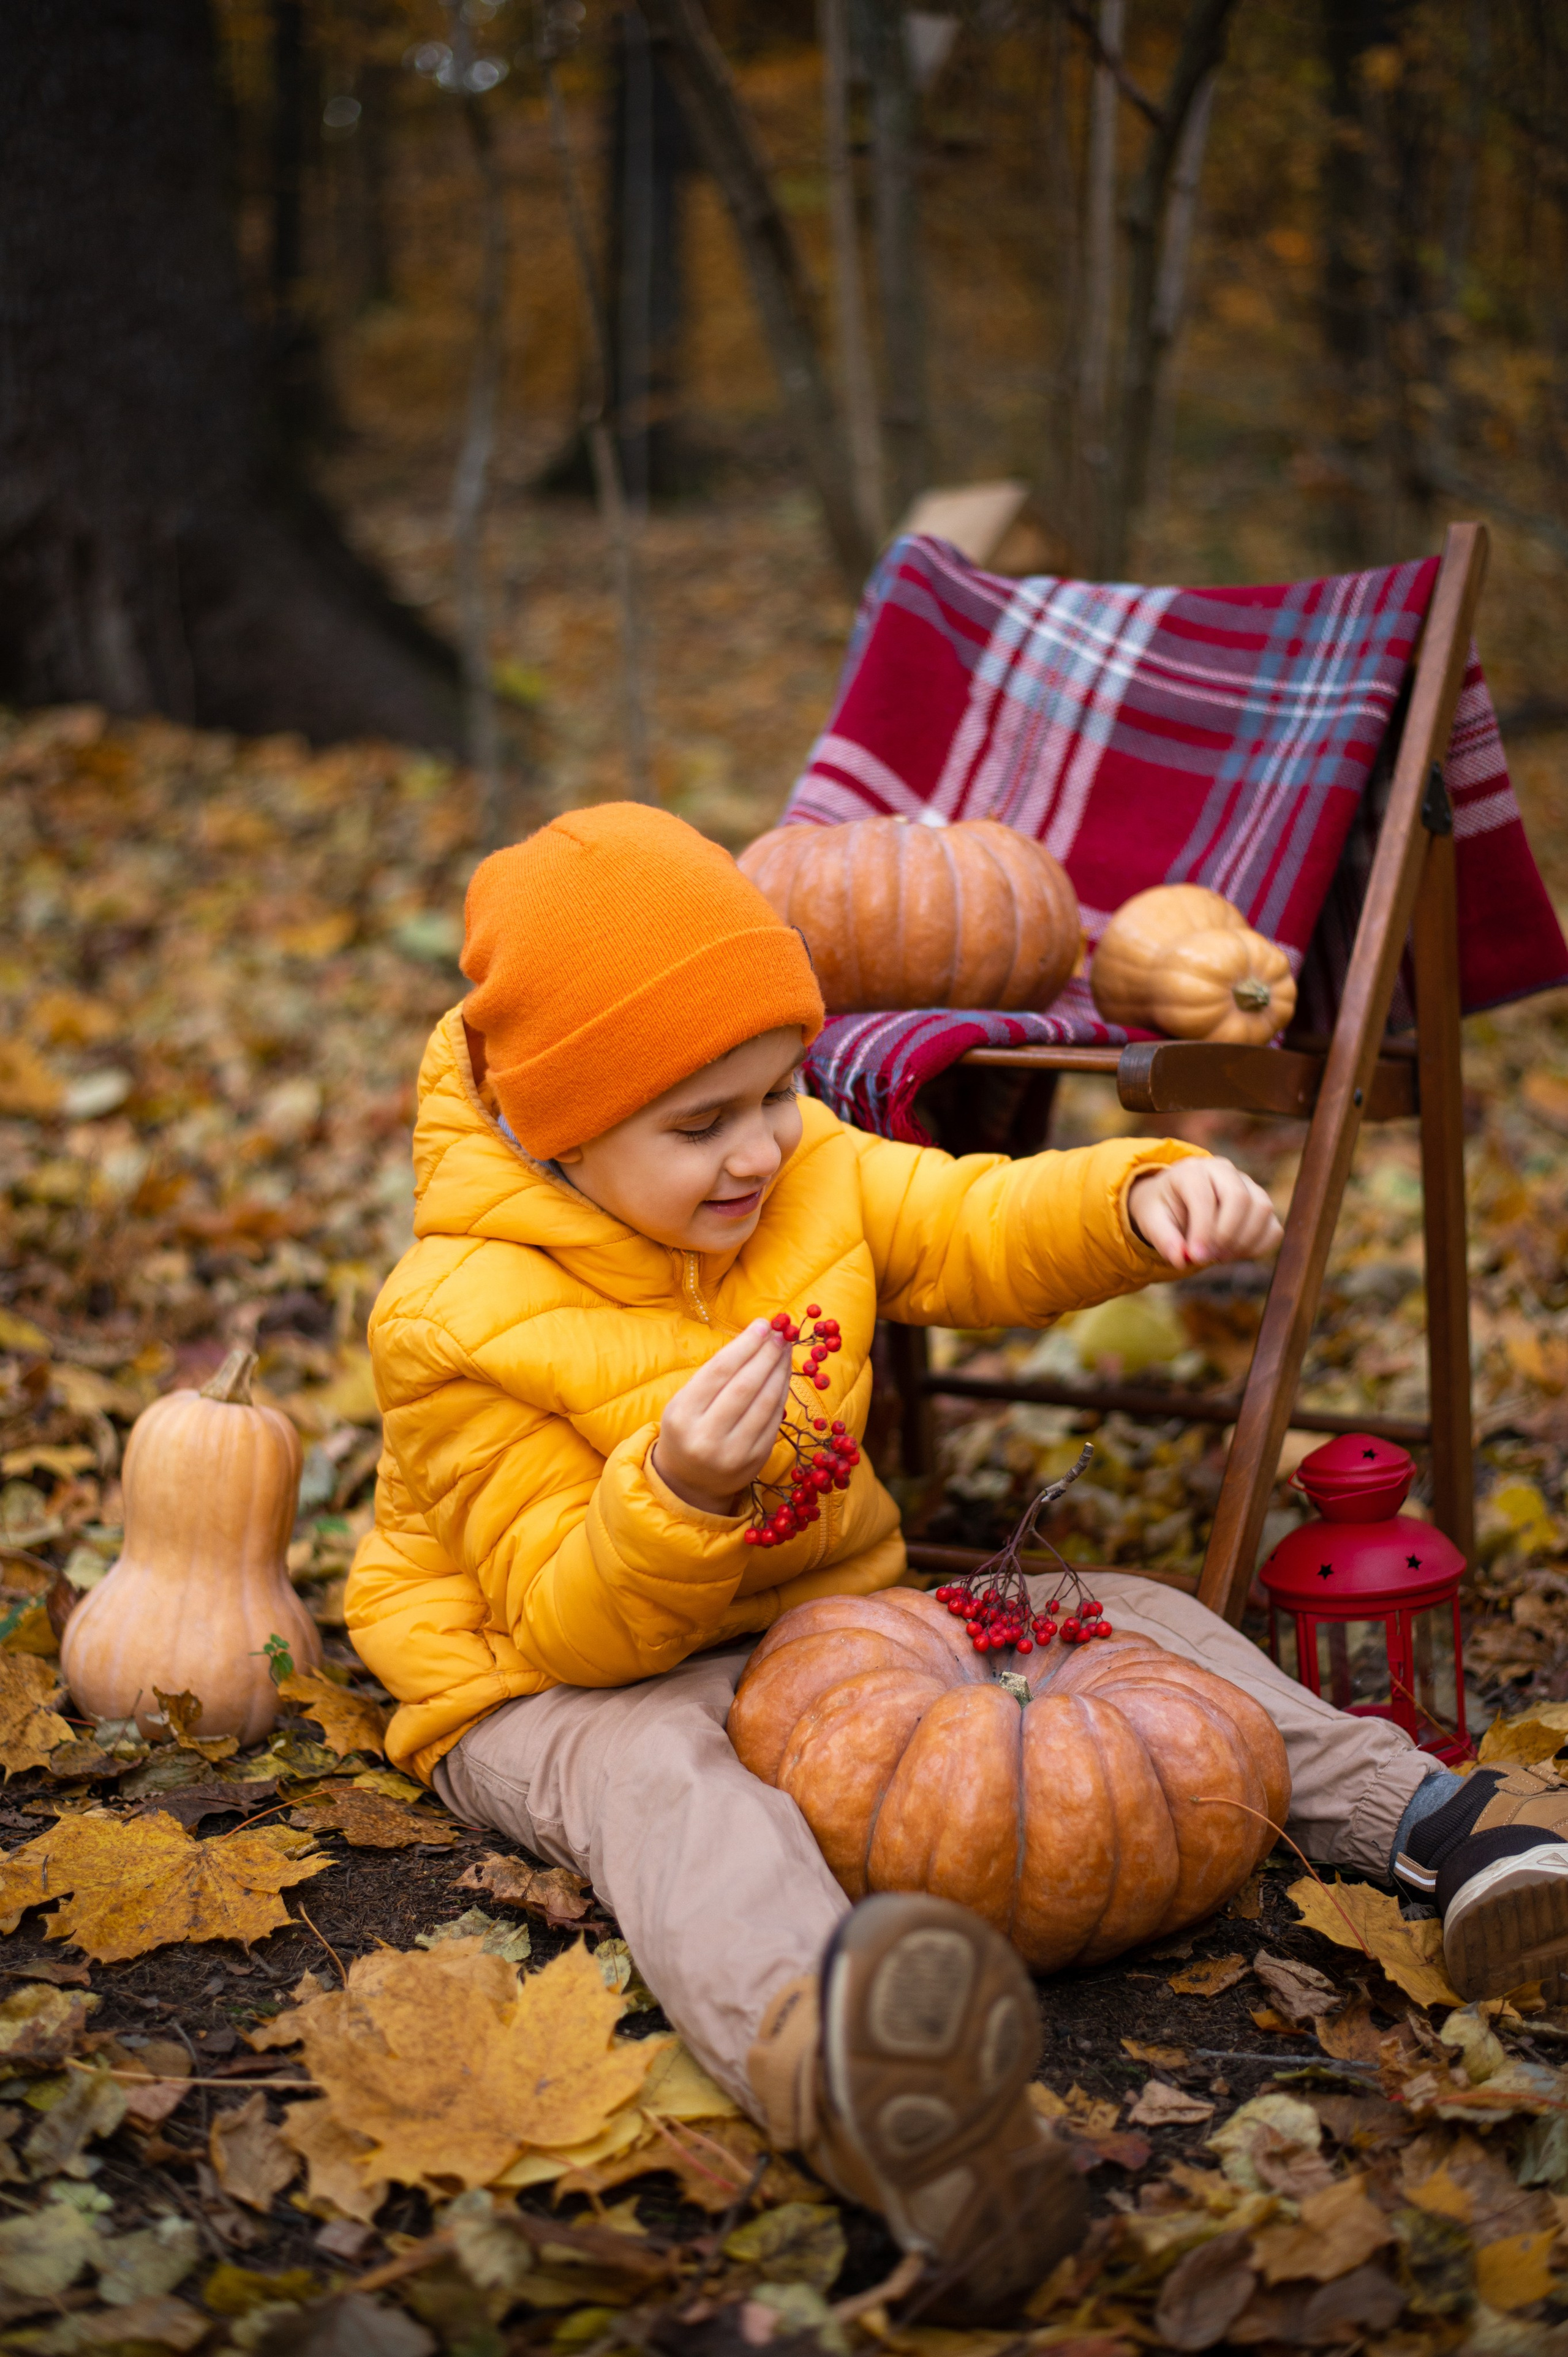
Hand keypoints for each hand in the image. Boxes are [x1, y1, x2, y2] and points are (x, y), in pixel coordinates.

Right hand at [652, 1319, 794, 1515]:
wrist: (688, 1481)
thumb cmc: (687, 1428)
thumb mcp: (685, 1401)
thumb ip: (715, 1374)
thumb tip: (755, 1338)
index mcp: (682, 1415)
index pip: (719, 1371)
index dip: (744, 1345)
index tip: (763, 1324)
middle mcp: (706, 1436)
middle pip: (745, 1386)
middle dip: (766, 1354)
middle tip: (780, 1332)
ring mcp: (733, 1452)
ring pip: (765, 1403)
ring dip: (779, 1371)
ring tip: (785, 1349)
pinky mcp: (754, 1460)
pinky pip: (774, 1420)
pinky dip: (782, 1393)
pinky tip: (784, 1375)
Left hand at [1127, 1157, 1281, 1269]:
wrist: (1176, 1201)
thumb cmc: (1163, 1209)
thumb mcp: (1151, 1221)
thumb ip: (1163, 1239)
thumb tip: (1181, 1260)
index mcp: (1193, 1171)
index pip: (1205, 1196)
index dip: (1203, 1230)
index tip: (1195, 1257)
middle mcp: (1224, 1171)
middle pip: (1240, 1198)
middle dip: (1226, 1235)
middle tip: (1210, 1258)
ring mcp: (1247, 1185)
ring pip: (1262, 1210)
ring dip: (1243, 1242)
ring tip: (1219, 1256)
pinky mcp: (1260, 1204)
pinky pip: (1273, 1227)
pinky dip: (1258, 1247)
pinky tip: (1234, 1254)